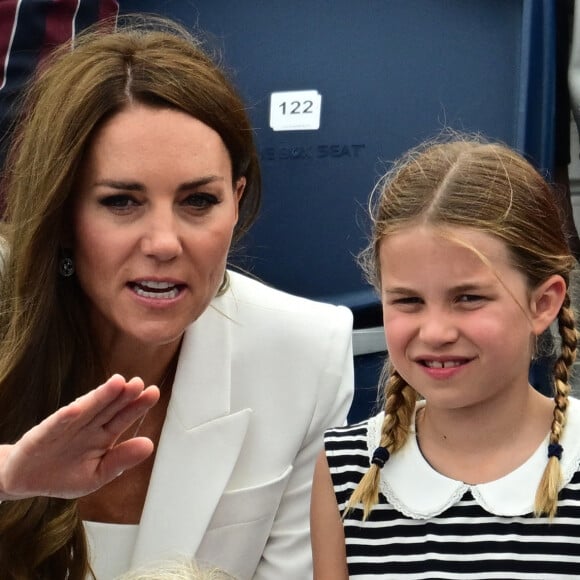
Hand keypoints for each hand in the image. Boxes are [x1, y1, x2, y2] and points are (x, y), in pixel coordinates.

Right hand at [0, 374, 159, 499]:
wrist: (25, 480)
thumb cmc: (64, 475)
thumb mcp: (97, 475)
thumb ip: (121, 460)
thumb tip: (150, 444)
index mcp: (103, 436)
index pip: (123, 416)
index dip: (138, 405)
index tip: (153, 392)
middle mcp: (88, 426)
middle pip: (109, 407)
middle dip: (123, 395)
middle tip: (138, 383)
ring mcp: (67, 427)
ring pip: (86, 409)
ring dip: (100, 396)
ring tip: (117, 383)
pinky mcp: (44, 434)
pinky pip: (56, 424)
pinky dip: (65, 417)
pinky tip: (77, 409)